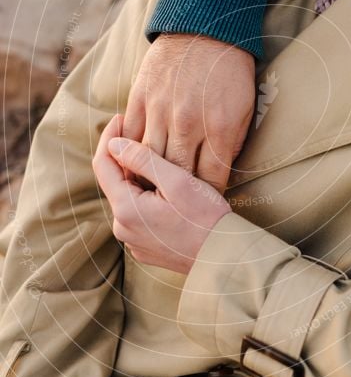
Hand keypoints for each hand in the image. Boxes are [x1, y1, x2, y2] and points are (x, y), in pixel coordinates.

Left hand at [93, 114, 231, 273]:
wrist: (223, 258)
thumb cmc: (206, 218)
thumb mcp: (177, 181)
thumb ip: (143, 159)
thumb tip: (114, 143)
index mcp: (126, 209)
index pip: (102, 165)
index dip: (109, 138)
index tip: (120, 119)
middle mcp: (122, 228)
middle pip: (116, 182)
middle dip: (127, 160)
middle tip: (147, 137)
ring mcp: (133, 240)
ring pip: (128, 199)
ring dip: (140, 180)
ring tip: (164, 166)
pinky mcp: (145, 247)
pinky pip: (139, 216)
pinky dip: (147, 199)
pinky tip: (169, 193)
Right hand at [122, 33, 255, 192]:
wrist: (204, 27)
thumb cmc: (230, 71)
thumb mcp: (245, 109)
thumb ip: (230, 144)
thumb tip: (217, 174)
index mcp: (219, 129)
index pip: (209, 179)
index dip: (206, 195)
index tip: (203, 201)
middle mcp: (188, 123)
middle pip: (175, 175)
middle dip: (175, 193)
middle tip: (174, 203)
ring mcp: (161, 110)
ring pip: (147, 159)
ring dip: (148, 176)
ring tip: (151, 189)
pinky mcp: (141, 97)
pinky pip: (131, 134)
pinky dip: (130, 151)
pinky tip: (134, 161)